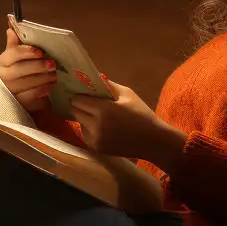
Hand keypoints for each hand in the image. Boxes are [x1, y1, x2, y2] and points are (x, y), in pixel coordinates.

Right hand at [0, 22, 57, 115]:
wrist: (33, 94)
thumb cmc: (29, 70)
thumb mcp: (26, 55)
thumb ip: (18, 42)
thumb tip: (10, 28)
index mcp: (4, 61)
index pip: (11, 54)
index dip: (25, 52)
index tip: (40, 51)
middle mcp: (3, 76)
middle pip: (18, 70)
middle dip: (37, 67)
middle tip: (53, 64)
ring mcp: (10, 91)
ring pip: (24, 84)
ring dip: (42, 79)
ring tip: (55, 76)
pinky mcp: (18, 103)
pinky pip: (29, 97)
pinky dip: (41, 91)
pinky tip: (50, 87)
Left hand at [67, 78, 186, 167]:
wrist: (151, 140)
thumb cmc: (141, 114)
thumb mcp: (127, 94)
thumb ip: (108, 85)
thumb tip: (93, 77)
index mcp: (103, 109)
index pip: (78, 100)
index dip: (80, 96)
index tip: (84, 94)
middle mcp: (95, 125)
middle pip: (75, 112)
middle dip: (80, 106)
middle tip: (90, 104)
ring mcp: (95, 138)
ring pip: (79, 123)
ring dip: (85, 118)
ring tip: (98, 117)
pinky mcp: (96, 148)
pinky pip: (86, 134)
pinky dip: (90, 130)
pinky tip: (103, 128)